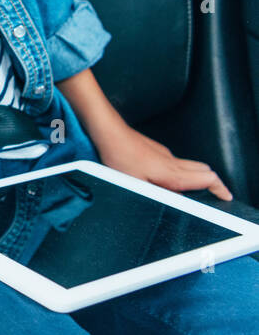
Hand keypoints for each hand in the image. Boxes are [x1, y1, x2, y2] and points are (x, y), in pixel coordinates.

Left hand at [95, 123, 232, 200]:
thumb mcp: (137, 184)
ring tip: (189, 191)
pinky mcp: (156, 151)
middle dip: (211, 183)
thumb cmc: (119, 156)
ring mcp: (164, 154)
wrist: (109, 133)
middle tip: (212, 196)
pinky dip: (179, 172)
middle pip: (204, 170)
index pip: (208, 179)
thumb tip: (178, 202)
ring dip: (194, 178)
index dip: (219, 189)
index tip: (226, 197)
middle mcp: (172, 162)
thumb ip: (160, 194)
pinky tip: (164, 180)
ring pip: (190, 166)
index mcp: (172, 173)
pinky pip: (175, 162)